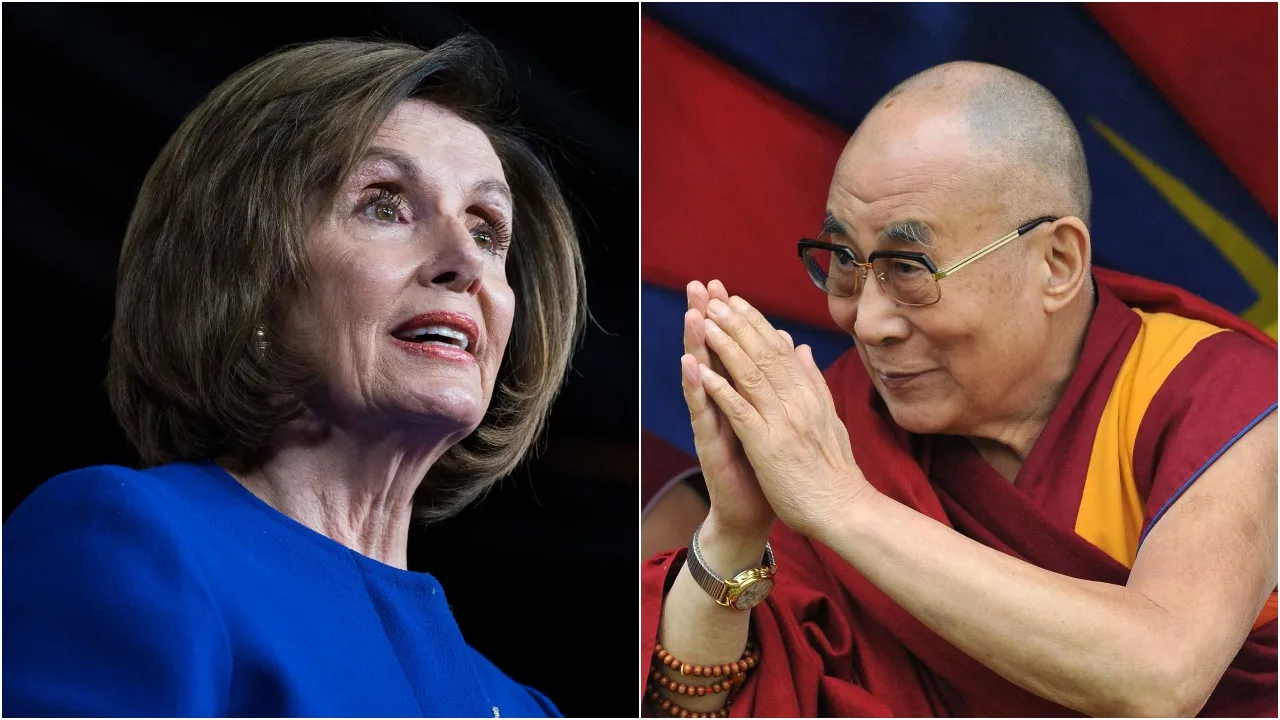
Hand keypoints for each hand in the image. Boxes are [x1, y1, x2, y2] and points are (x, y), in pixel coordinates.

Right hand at [682, 280, 773, 543]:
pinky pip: (703, 413)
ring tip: (691, 313)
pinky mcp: (710, 446)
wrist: (754, 514)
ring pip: (702, 378)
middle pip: (712, 353)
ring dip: (695, 344)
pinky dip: (697, 388)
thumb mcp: (775, 419)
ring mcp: (713, 424)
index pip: (733, 348)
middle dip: (705, 318)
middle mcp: (722, 405)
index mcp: (742, 396)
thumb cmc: (765, 467)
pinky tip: (691, 365)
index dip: (727, 317)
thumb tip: (789, 346)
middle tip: (697, 284)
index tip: (722, 285)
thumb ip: (777, 382)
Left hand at [696, 293, 877, 538]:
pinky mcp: (767, 446)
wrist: (844, 510)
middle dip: (736, 323)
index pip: (779, 349)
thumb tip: (801, 348)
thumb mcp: (829, 418)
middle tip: (714, 299)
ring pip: (750, 374)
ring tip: (705, 321)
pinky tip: (702, 371)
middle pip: (763, 353)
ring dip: (725, 345)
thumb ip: (813, 382)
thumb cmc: (834, 470)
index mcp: (809, 394)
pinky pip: (740, 411)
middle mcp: (797, 401)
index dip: (756, 323)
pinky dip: (720, 389)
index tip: (737, 301)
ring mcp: (782, 422)